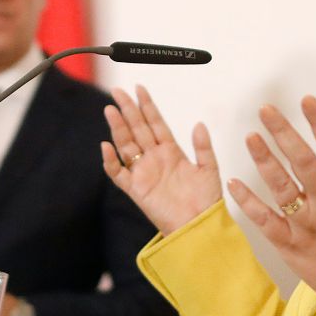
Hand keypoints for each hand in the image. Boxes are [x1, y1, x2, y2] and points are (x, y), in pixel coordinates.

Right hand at [100, 85, 222, 234]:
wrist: (199, 226)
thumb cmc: (206, 201)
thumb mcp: (209, 170)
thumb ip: (203, 147)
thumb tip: (199, 124)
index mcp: (171, 152)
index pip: (156, 123)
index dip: (147, 106)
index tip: (140, 89)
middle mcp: (154, 159)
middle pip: (137, 129)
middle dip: (128, 110)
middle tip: (118, 92)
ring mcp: (143, 173)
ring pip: (126, 145)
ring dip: (118, 128)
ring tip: (110, 110)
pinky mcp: (135, 190)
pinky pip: (118, 173)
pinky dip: (110, 161)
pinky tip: (106, 146)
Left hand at [228, 97, 315, 296]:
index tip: (307, 100)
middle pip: (304, 164)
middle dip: (285, 134)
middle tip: (266, 111)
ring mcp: (307, 225)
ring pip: (283, 189)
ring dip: (265, 162)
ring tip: (250, 137)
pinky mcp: (289, 243)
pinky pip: (266, 221)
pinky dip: (249, 202)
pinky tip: (233, 183)